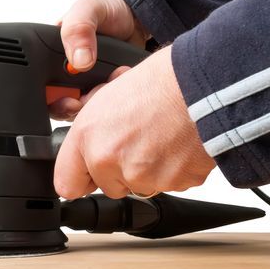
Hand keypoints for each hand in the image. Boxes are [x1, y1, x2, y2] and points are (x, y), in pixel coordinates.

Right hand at [49, 0, 149, 120]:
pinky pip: (107, 105)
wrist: (136, 17)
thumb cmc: (106, 10)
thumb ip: (78, 29)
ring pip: (86, 110)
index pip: (42, 91)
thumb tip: (77, 62)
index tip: (72, 100)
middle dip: (83, 102)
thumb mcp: (87, 9)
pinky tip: (122, 74)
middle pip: (63, 107)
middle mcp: (64, 77)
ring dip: (102, 96)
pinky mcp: (104, 92)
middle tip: (99, 87)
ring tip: (116, 73)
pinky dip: (117, 94)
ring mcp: (85, 87)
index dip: (54, 102)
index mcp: (50, 59)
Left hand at [54, 45, 215, 198]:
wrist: (202, 83)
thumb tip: (86, 148)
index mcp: (90, 138)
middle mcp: (112, 161)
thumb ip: (91, 132)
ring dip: (148, 170)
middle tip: (138, 141)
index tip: (86, 176)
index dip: (80, 179)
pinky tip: (177, 143)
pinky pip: (169, 184)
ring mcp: (144, 176)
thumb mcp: (107, 98)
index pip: (67, 184)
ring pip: (140, 185)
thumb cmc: (159, 82)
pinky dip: (173, 170)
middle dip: (120, 171)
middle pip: (109, 187)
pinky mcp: (175, 184)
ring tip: (161, 136)